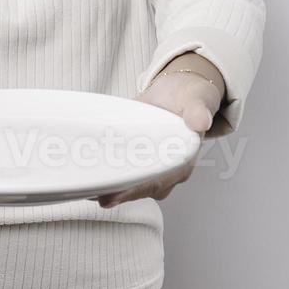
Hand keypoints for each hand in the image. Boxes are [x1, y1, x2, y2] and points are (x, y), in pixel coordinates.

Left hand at [91, 56, 223, 208]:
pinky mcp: (137, 161)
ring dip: (110, 188)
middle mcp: (168, 172)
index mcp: (182, 160)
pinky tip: (89, 179)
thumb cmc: (189, 97)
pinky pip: (122, 173)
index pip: (158, 181)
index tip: (115, 195)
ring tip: (87, 189)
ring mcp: (151, 169)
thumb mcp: (197, 97)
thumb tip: (200, 121)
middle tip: (96, 195)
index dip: (136, 189)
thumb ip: (198, 109)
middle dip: (118, 194)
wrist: (178, 92)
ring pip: (130, 185)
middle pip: (140, 189)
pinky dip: (107, 176)